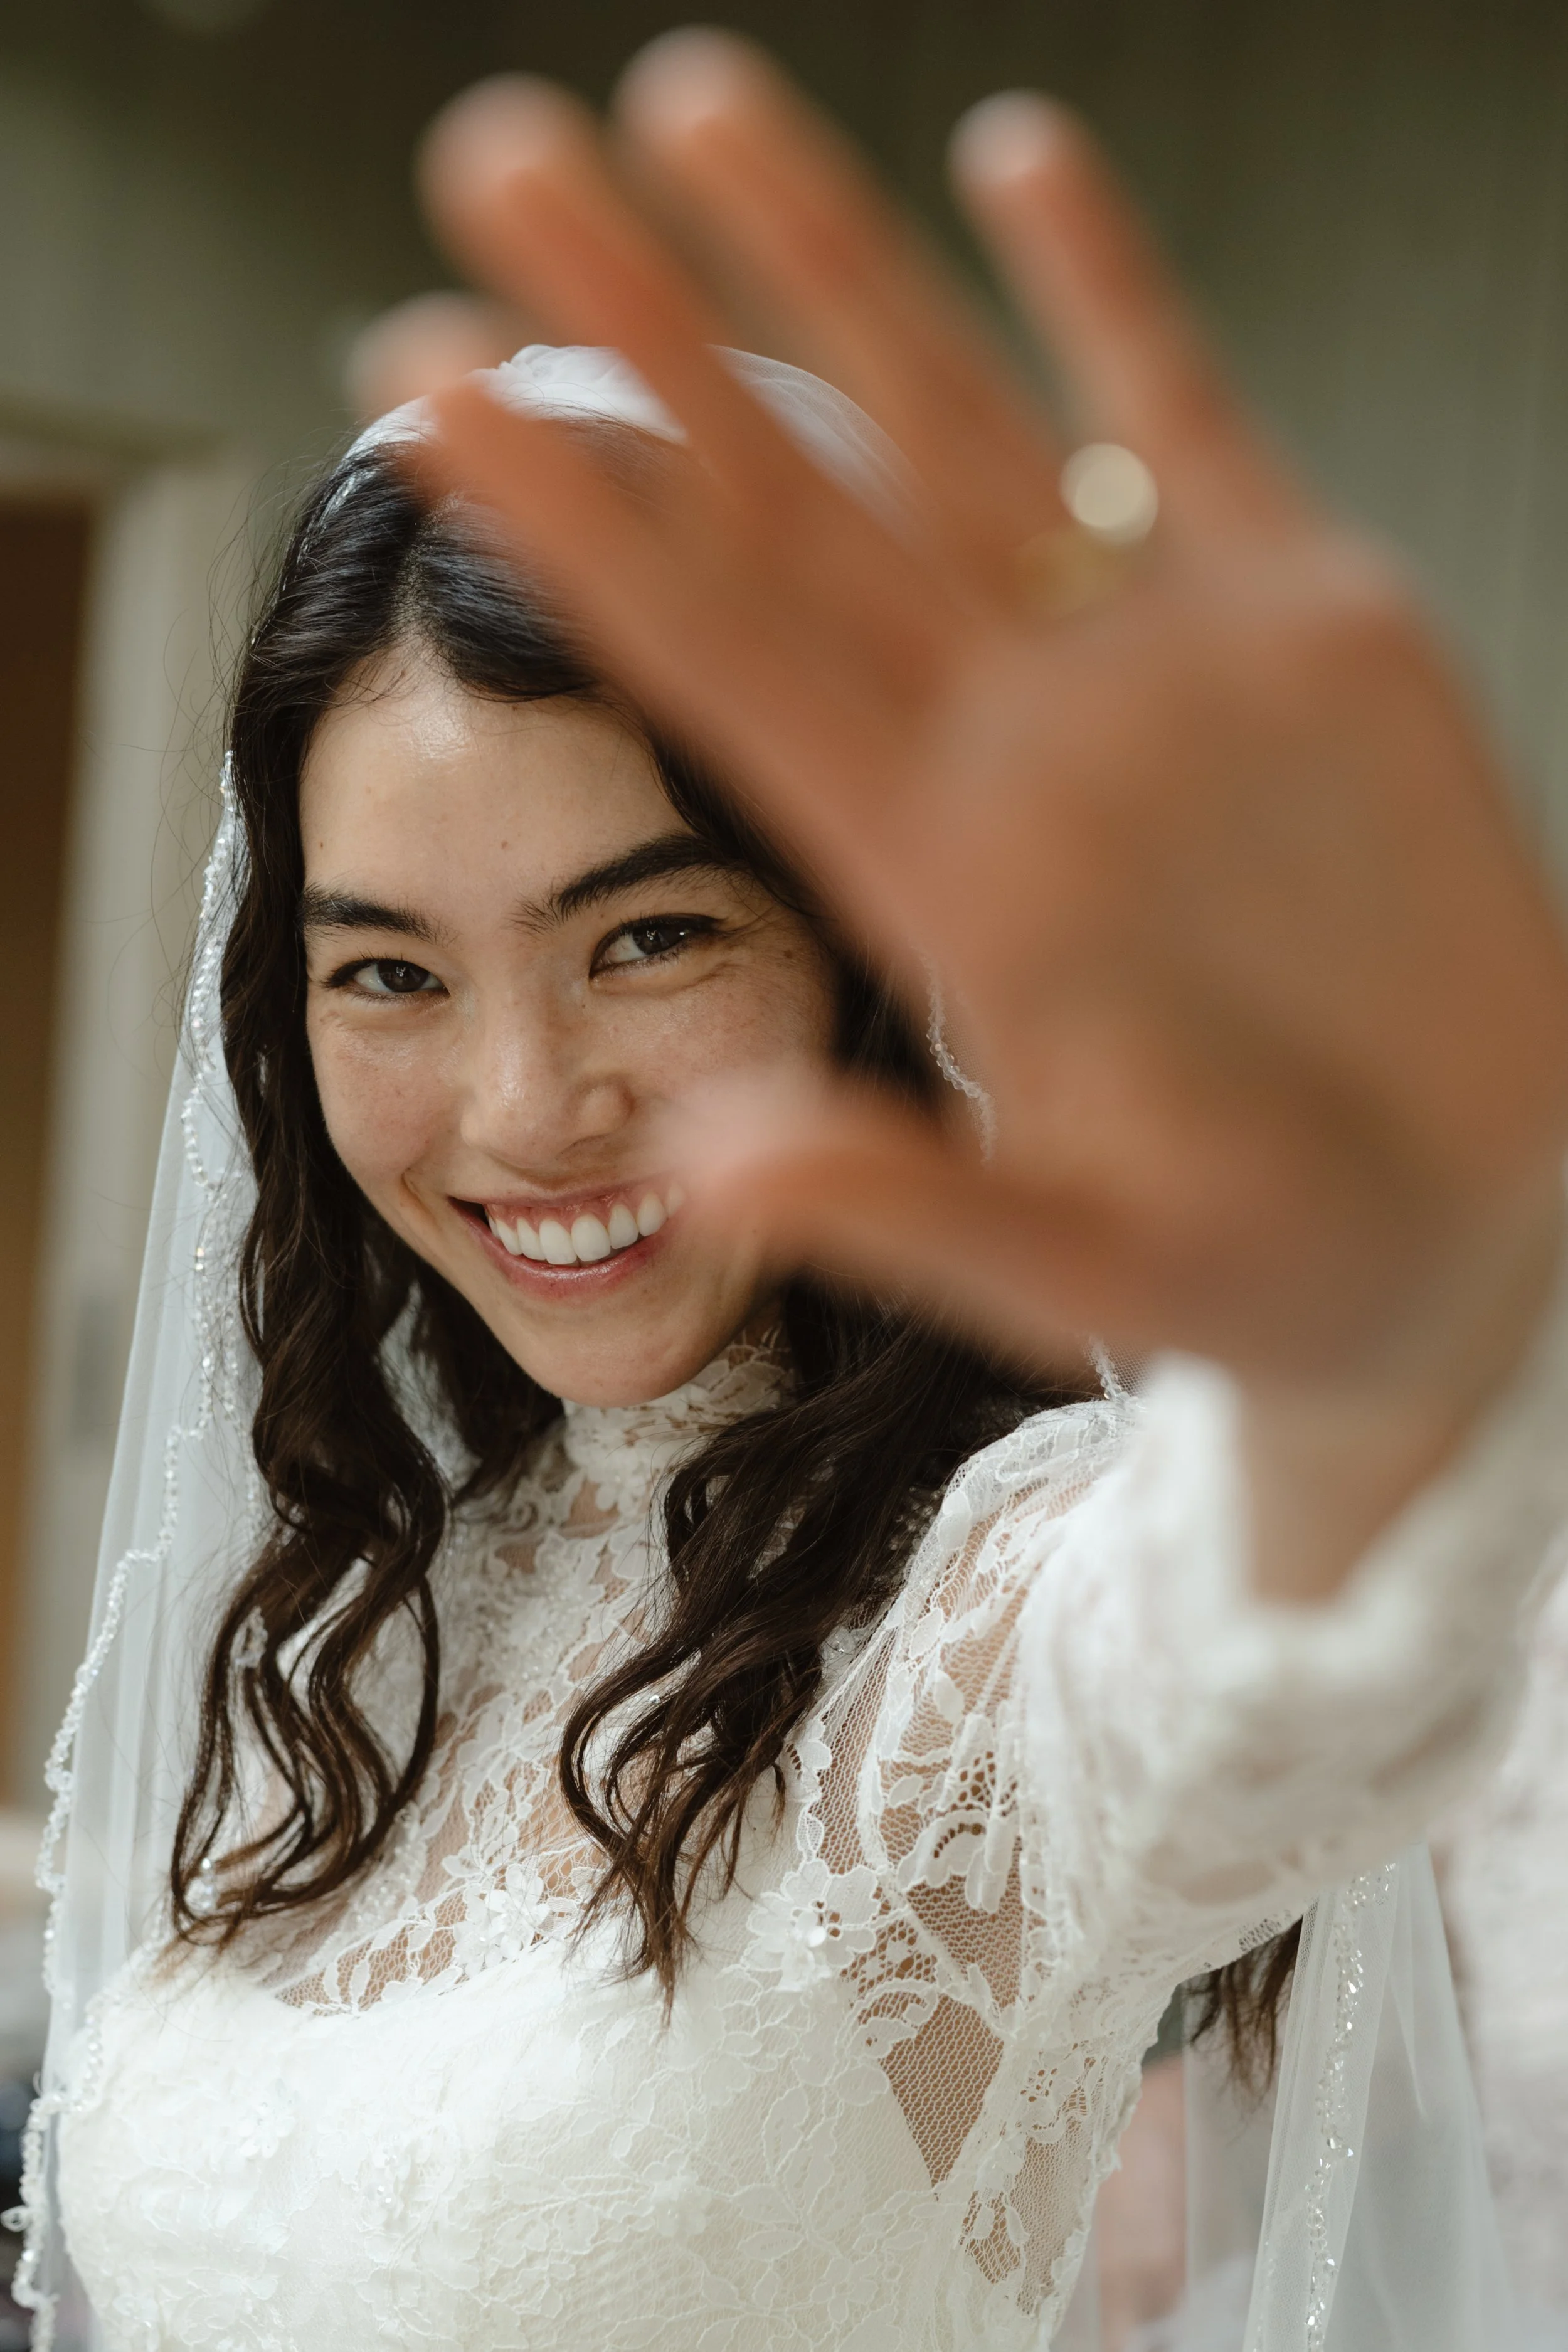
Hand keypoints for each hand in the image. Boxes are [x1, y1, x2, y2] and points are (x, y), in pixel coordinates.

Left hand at [391, 35, 1567, 1586]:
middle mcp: (1008, 746)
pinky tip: (1010, 161)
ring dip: (825, 261)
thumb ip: (906, 1201)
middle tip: (488, 158)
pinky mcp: (1304, 627)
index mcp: (933, 878)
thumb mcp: (1088, 1264)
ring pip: (956, 423)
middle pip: (789, 504)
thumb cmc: (1267, 1270)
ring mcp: (1148, 672)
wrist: (1454, 1231)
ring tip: (690, 104)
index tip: (426, 387)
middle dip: (642, 332)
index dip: (573, 523)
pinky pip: (1182, 423)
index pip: (712, 662)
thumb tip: (711, 1159)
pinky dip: (1107, 288)